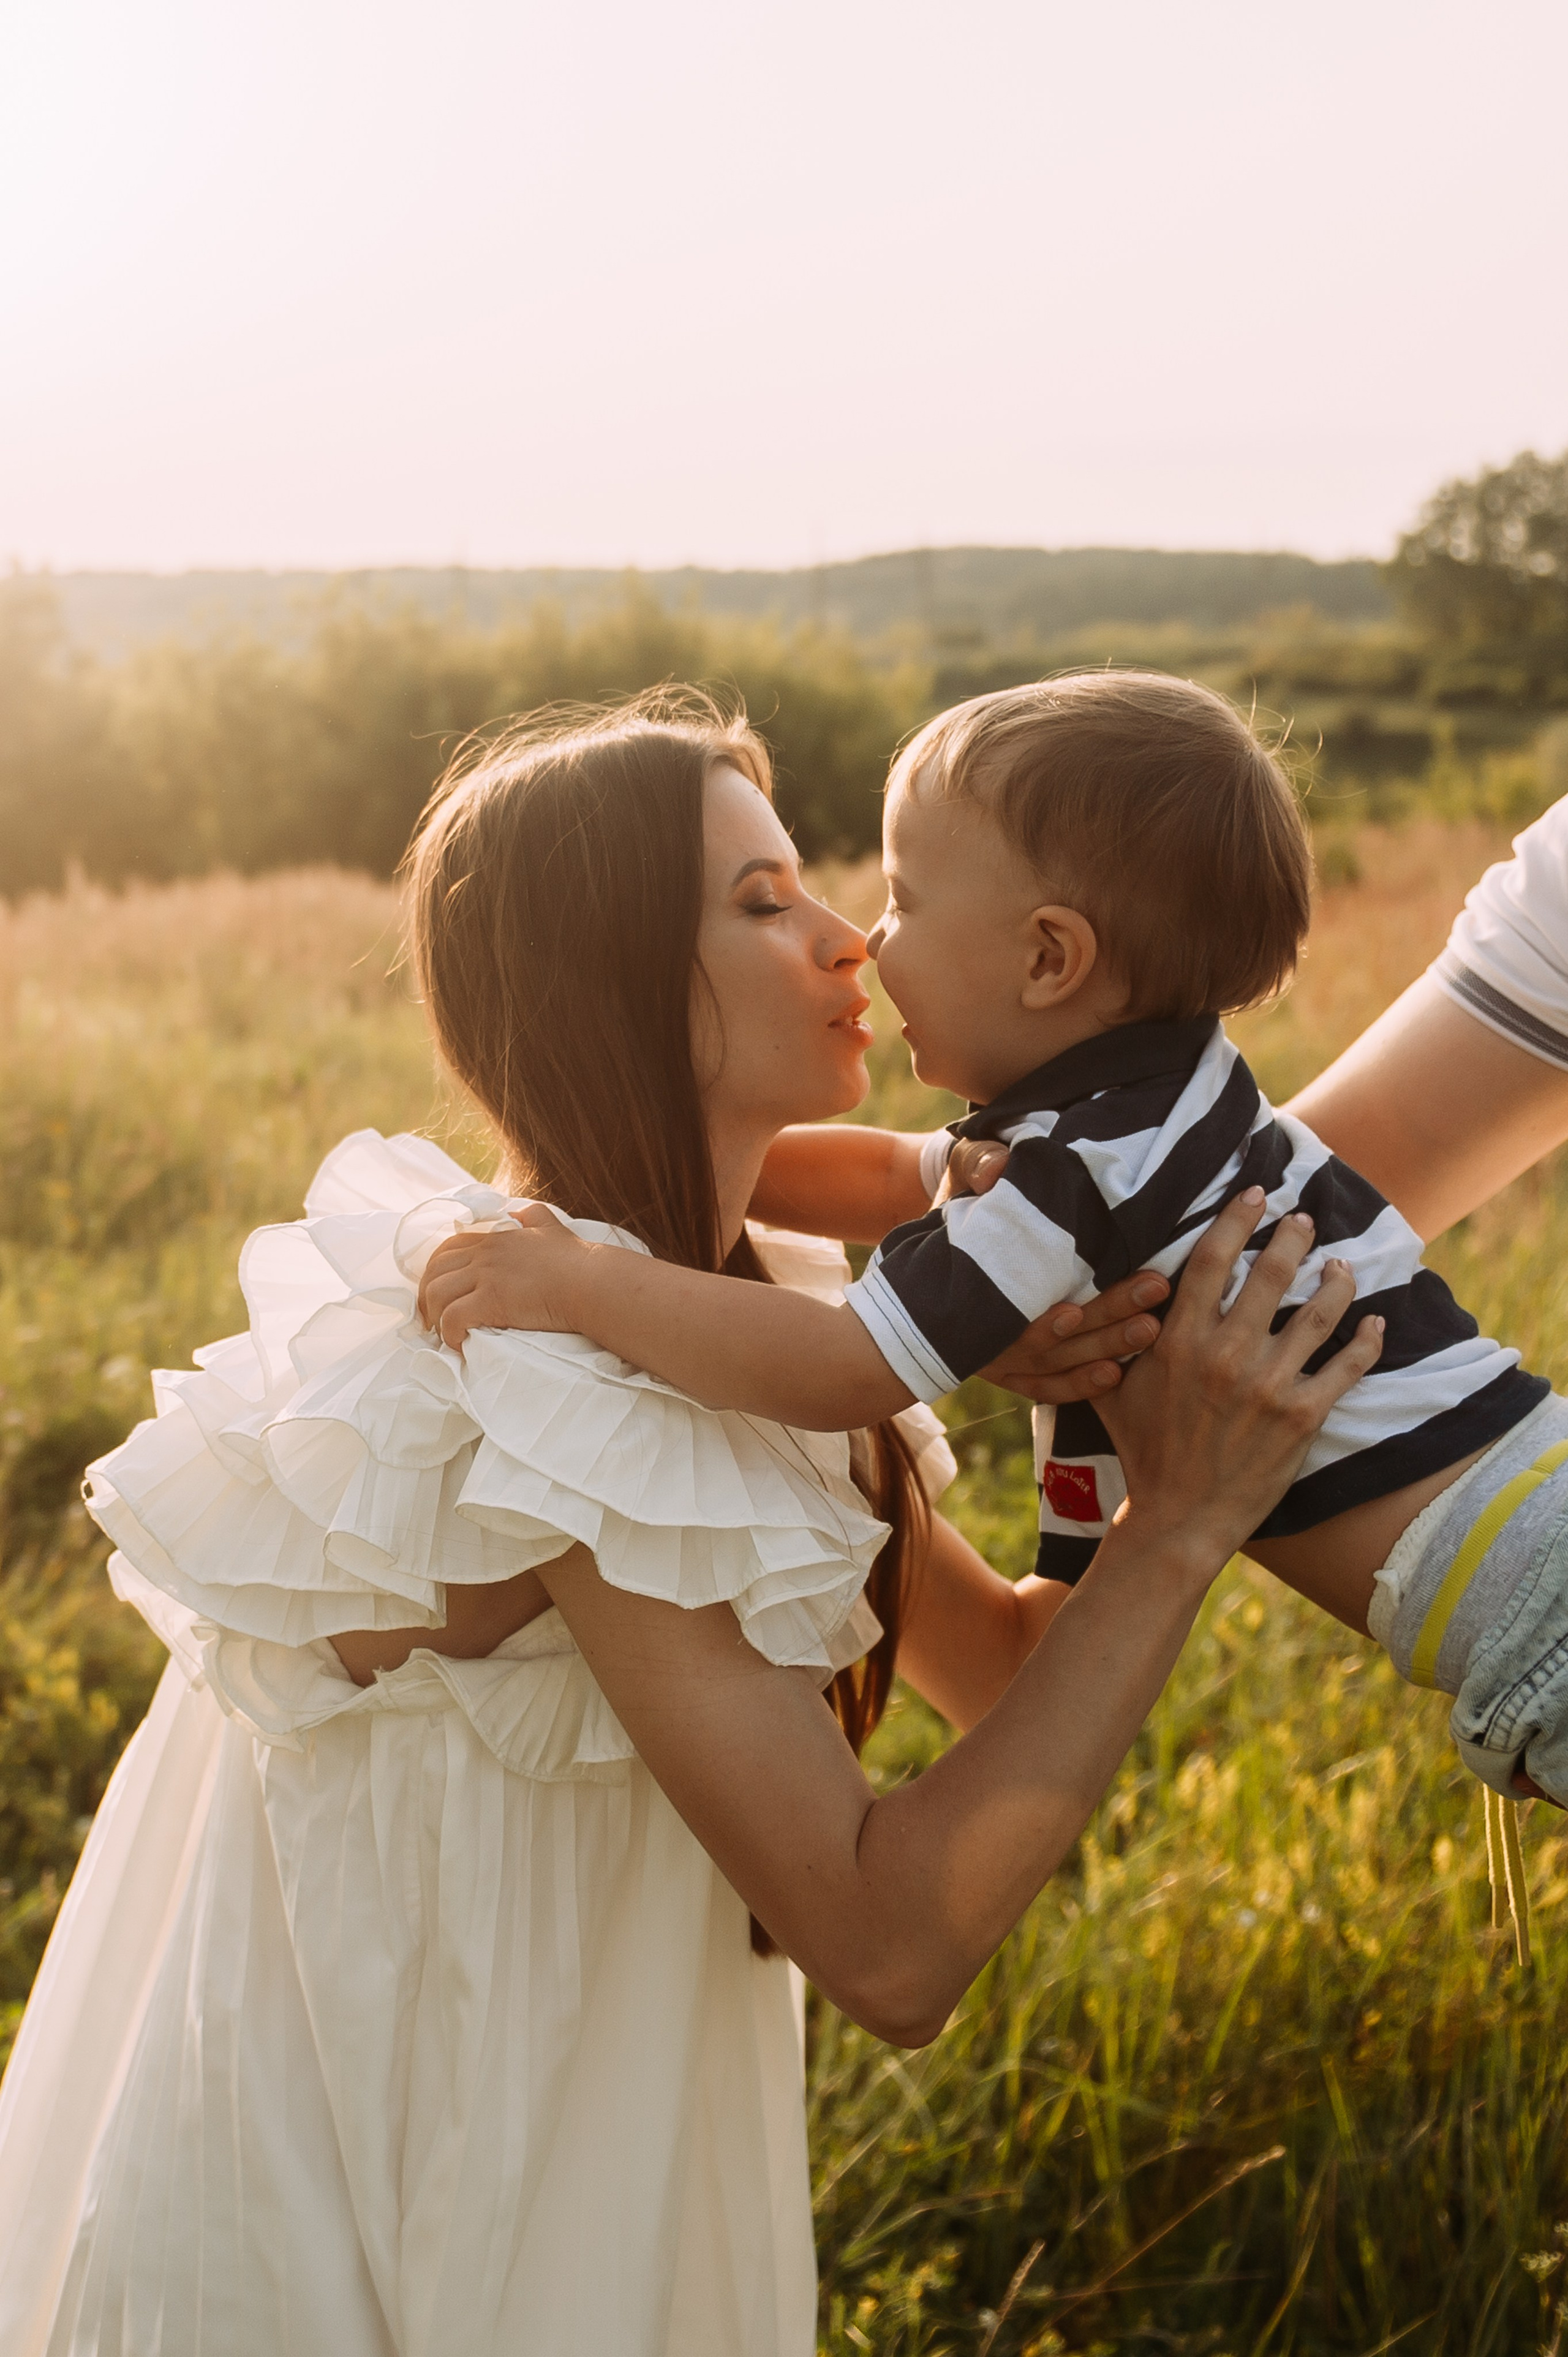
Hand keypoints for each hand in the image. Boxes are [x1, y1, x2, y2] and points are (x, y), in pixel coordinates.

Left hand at [417, 1204, 586, 1351]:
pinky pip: (452, 1319)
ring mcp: (486, 1277)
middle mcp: (485, 1255)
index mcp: (496, 1240)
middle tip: (432, 1318)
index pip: (448, 1248)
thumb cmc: (577, 1260)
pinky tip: (459, 1344)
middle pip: (434, 1270)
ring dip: (434, 1316)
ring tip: (442, 1334)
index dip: (435, 1271)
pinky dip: (449, 1334)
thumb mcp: (552, 1227)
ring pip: (437, 1294)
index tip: (438, 1292)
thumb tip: (522, 1212)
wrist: (590, 1282)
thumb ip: (535, 1217)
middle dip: (426, 1295)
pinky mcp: (491, 1301)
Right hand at [945, 1139, 1169, 1402]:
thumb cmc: (963, 1189)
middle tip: (1149, 1299)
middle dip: (1101, 1319)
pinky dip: (1077, 1383)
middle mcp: (982, 1326)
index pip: (1005, 1311)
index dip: (1036, 1321)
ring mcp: (996, 1351)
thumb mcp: (965, 1169)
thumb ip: (979, 1166)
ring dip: (1104, 1346)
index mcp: (969, 1281)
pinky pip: (1044, 1384)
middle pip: (1046, 1338)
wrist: (947, 1223)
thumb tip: (997, 1169)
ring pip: (1056, 1360)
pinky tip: (1114, 1373)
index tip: (1073, 1313)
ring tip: (1149, 1328)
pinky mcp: (1010, 1365)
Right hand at [1094, 1188, 1383, 1565]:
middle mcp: (1226, 1355)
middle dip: (1292, 1236)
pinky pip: (1347, 1366)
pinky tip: (1374, 1322)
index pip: (1211, 1259)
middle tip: (1304, 1219)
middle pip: (1270, 1273)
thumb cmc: (1144, 1451)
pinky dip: (1367, 1339)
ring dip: (1336, 1279)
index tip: (1255, 1193)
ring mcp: (1269, 1385)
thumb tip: (1104, 1297)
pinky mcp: (1303, 1417)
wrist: (1179, 1517)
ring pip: (1317, 1312)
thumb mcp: (1113, 1389)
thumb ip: (1116, 1340)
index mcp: (1179, 1341)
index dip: (1236, 1218)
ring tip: (1340, 1264)